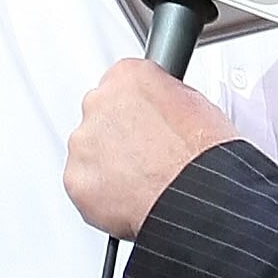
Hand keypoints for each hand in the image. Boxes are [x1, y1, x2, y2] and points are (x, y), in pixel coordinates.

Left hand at [64, 58, 235, 239]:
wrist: (196, 196)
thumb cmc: (201, 155)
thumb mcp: (196, 103)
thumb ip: (165, 98)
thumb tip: (163, 108)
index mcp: (128, 77)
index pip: (121, 84)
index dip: (137, 109)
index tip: (145, 123)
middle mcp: (99, 103)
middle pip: (101, 117)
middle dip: (119, 136)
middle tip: (145, 157)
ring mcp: (84, 142)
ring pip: (89, 151)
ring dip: (108, 165)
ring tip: (142, 183)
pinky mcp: (76, 179)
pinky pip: (83, 185)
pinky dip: (100, 195)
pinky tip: (128, 200)